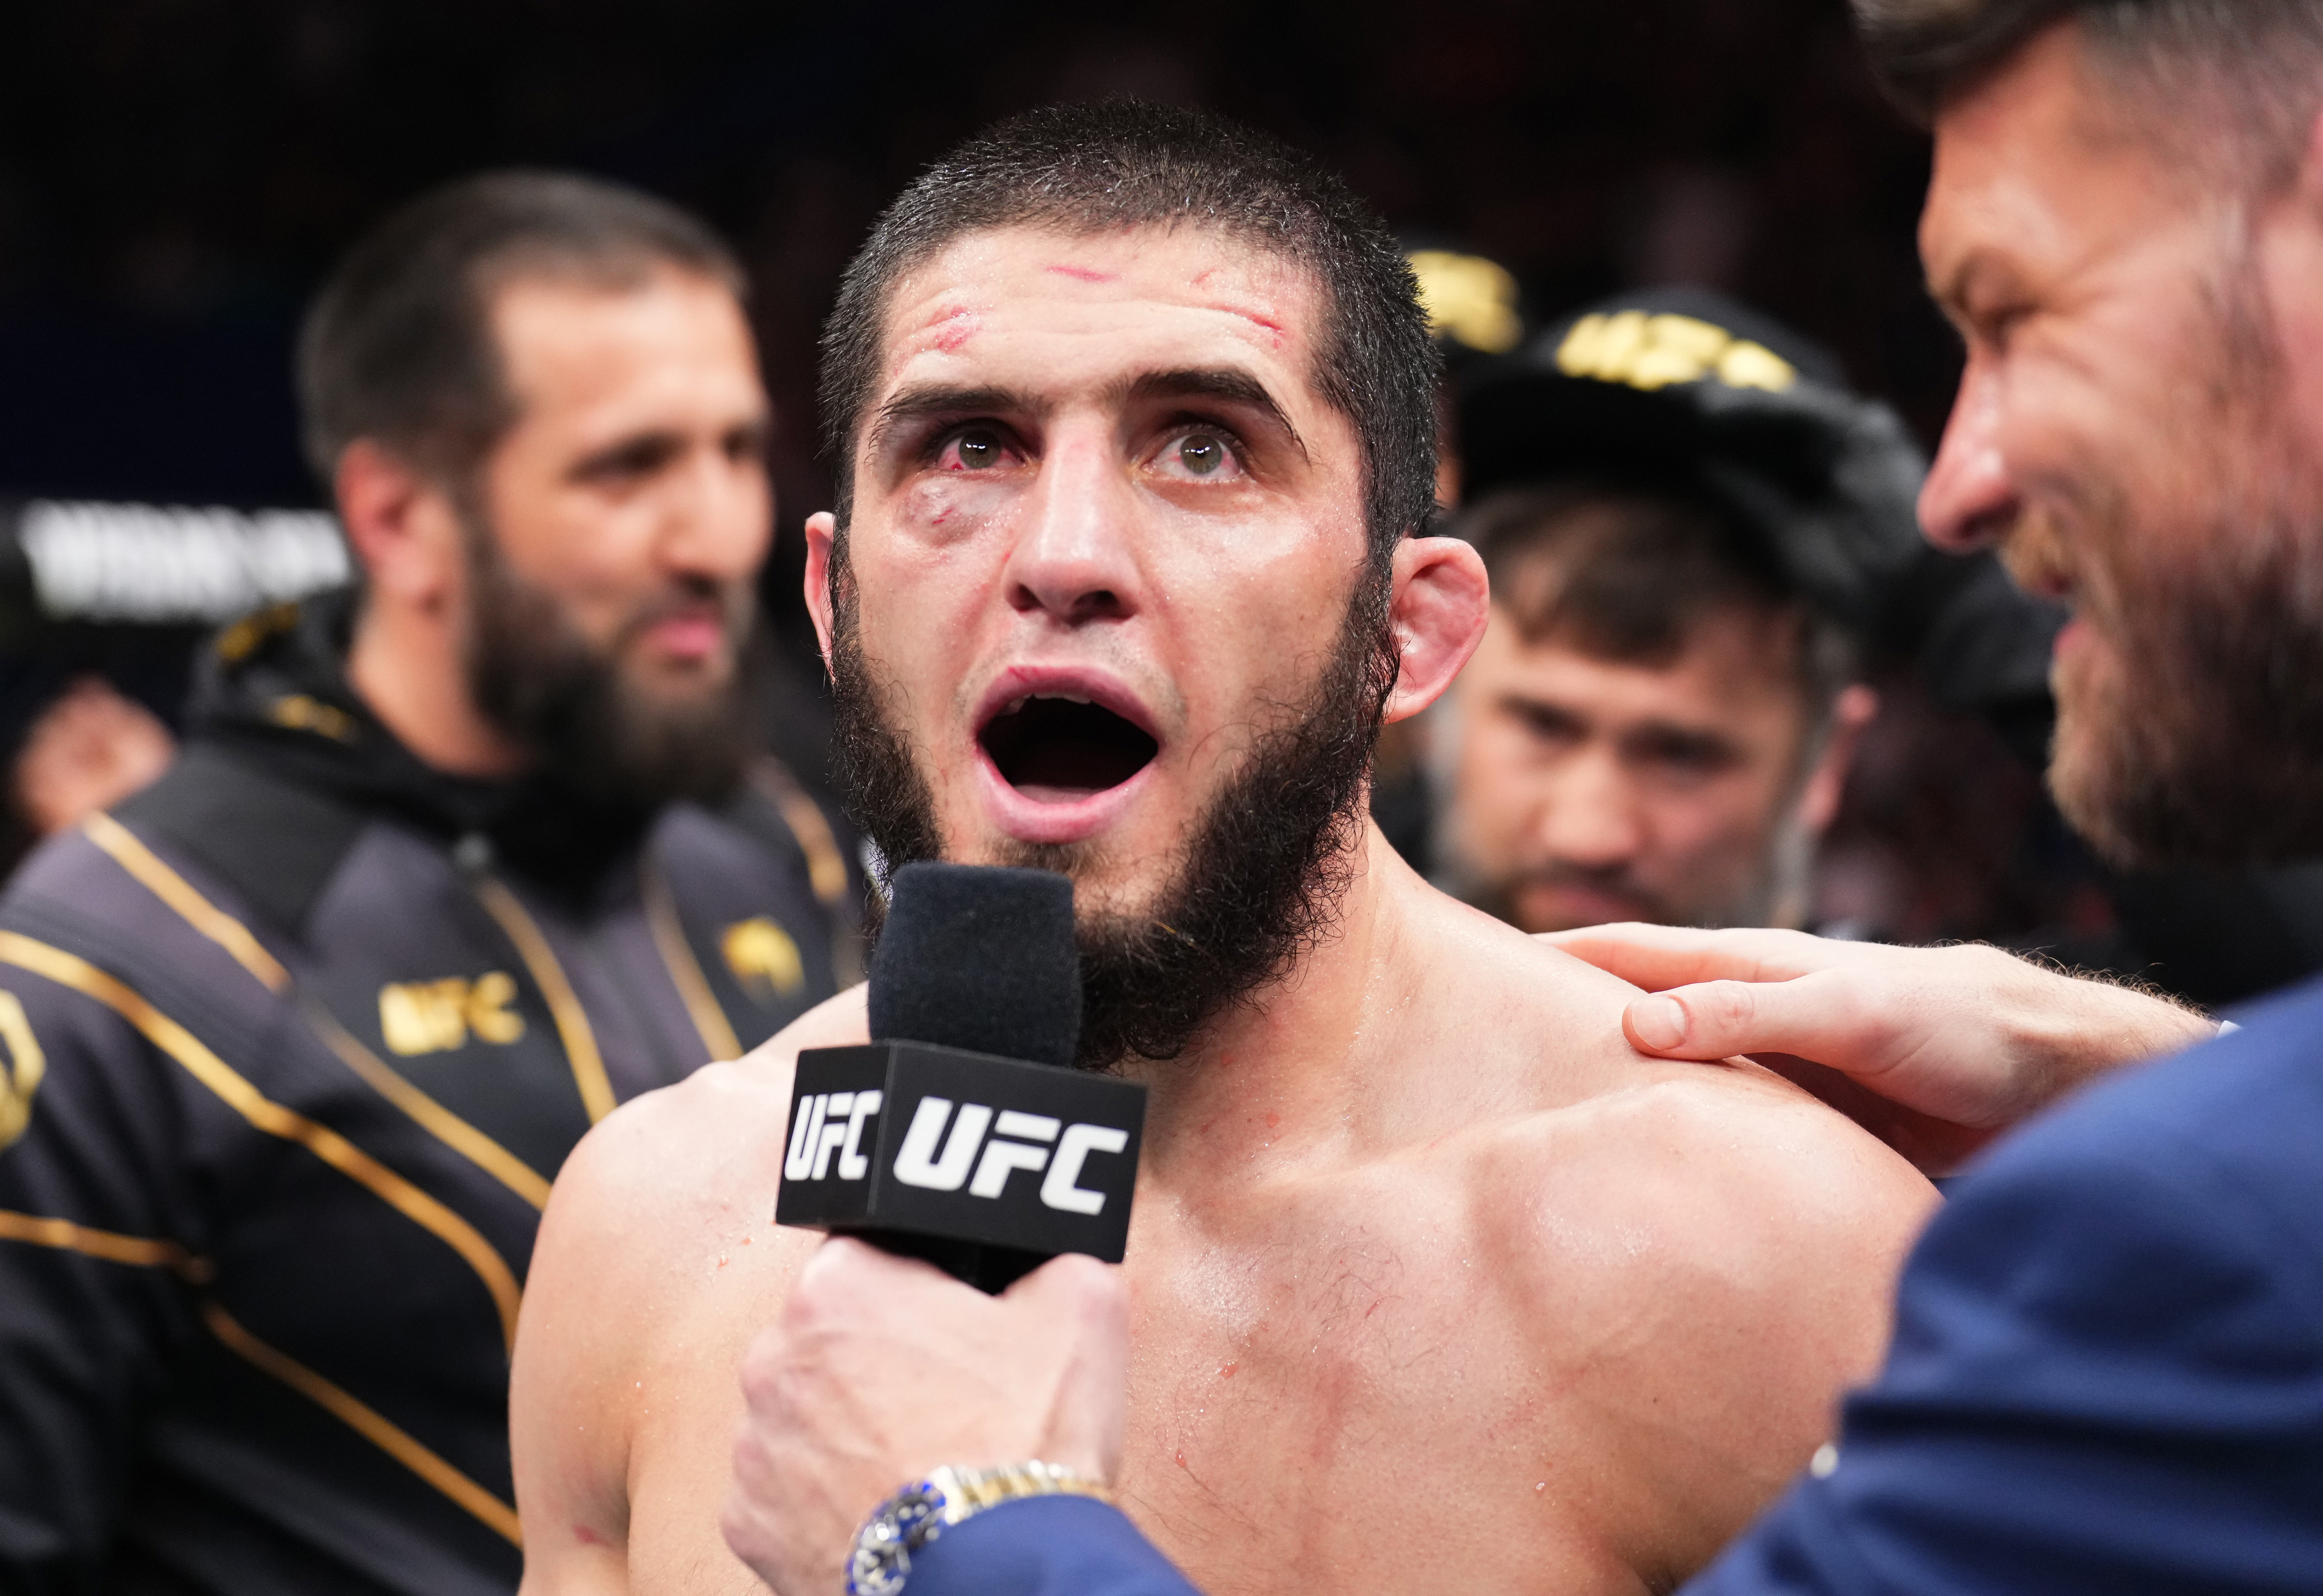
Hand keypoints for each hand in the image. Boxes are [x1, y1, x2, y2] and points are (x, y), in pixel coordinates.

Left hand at [722, 1238, 1129, 1595]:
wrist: (996, 1575)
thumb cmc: (1024, 1446)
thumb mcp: (1081, 1310)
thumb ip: (1051, 1260)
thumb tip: (1048, 1262)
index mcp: (839, 1284)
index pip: (872, 1258)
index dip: (923, 1290)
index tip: (954, 1324)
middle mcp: (774, 1357)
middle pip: (832, 1337)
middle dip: (881, 1357)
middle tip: (949, 1394)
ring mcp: (756, 1445)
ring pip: (807, 1415)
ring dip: (851, 1428)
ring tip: (922, 1457)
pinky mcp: (750, 1523)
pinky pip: (788, 1492)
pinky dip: (829, 1499)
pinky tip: (890, 1504)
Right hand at [1546, 924, 2220, 1174]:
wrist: (2060, 1082)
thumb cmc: (1963, 1024)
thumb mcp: (1849, 1012)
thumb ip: (1745, 1015)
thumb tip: (1632, 1025)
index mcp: (1754, 969)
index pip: (1632, 955)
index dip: (1557, 954)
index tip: (1475, 957)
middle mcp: (1755, 1019)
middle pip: (1641, 1018)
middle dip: (1568, 1027)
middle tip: (1485, 1055)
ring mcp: (1778, 1075)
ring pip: (1677, 1082)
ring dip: (1619, 1095)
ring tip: (1542, 1126)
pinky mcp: (1807, 1132)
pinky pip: (1723, 1137)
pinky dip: (1679, 1147)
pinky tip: (1649, 1180)